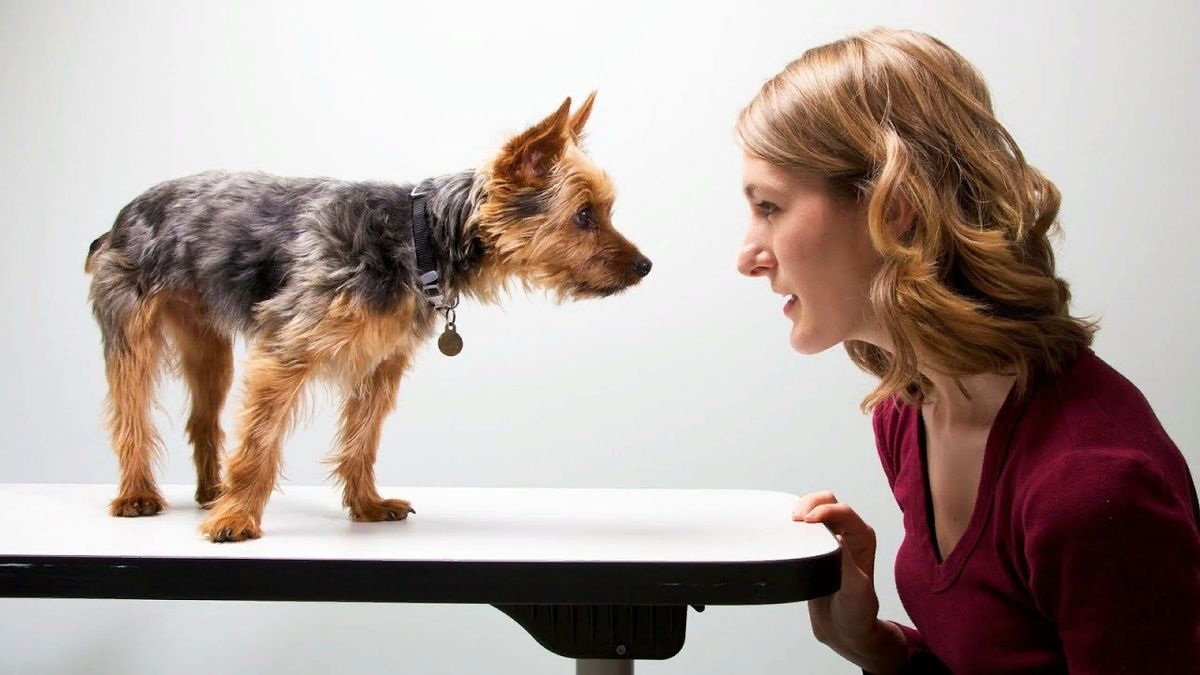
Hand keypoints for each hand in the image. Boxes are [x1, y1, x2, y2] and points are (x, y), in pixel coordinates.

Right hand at [795, 491, 906, 673]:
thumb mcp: (856, 589)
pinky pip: (804, 524)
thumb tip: (837, 536)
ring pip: (814, 508)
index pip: (843, 512)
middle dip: (810, 503)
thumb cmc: (856, 612)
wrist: (844, 630)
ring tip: (791, 520)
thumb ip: (847, 563)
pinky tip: (787, 527)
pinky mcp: (815, 547)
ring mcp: (830, 539)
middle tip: (796, 518)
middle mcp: (848, 533)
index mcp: (862, 538)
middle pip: (828, 501)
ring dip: (801, 508)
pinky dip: (794, 520)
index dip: (824, 511)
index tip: (807, 521)